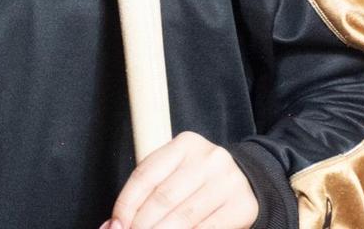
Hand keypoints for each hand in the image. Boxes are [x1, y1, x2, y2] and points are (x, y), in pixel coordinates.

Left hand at [100, 131, 257, 228]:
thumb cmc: (200, 179)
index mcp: (185, 144)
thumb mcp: (176, 173)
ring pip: (184, 216)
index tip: (115, 223)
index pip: (146, 175)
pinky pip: (207, 228)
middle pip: (163, 197)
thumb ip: (148, 193)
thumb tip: (114, 223)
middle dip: (141, 223)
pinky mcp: (242, 206)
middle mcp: (209, 159)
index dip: (126, 203)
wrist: (249, 181)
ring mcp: (228, 182)